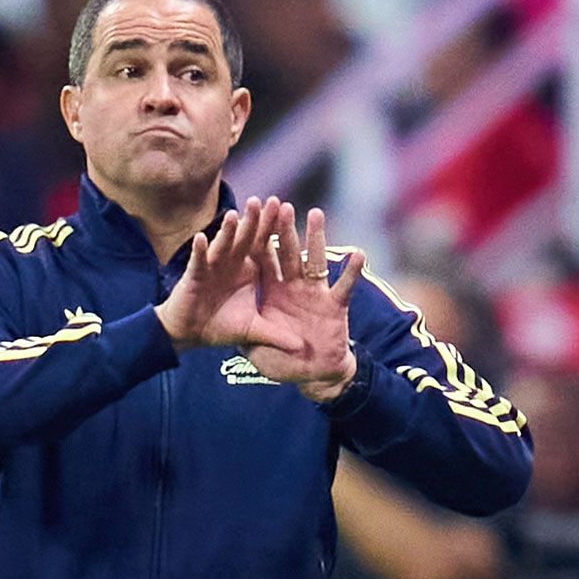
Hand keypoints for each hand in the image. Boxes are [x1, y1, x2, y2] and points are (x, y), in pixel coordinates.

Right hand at [155, 196, 301, 352]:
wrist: (190, 334)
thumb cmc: (221, 326)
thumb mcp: (254, 331)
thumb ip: (277, 335)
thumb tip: (302, 347)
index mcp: (249, 269)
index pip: (264, 244)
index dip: (274, 228)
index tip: (288, 209)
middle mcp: (232, 263)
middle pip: (246, 238)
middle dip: (256, 220)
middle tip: (268, 201)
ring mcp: (212, 266)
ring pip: (222, 244)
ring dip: (227, 231)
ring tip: (235, 214)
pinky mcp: (194, 275)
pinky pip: (197, 261)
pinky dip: (199, 251)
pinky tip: (201, 239)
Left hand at [245, 204, 364, 402]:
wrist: (313, 374)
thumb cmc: (283, 360)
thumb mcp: (255, 347)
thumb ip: (241, 330)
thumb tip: (219, 317)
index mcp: (272, 291)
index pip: (262, 260)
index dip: (257, 239)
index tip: (252, 217)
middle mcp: (293, 286)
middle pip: (287, 252)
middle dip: (284, 230)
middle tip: (281, 204)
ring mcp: (315, 293)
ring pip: (315, 260)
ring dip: (316, 238)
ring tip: (316, 214)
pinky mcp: (335, 305)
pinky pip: (345, 286)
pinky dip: (352, 272)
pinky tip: (359, 254)